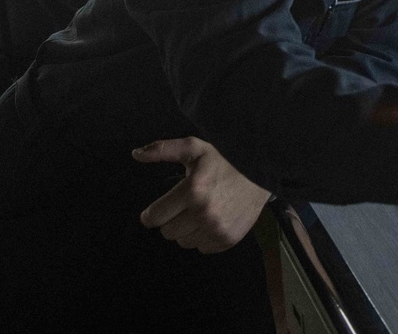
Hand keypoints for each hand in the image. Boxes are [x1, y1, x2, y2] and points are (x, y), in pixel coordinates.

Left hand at [132, 136, 270, 253]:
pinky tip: (213, 220)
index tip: (163, 206)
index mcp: (192, 191)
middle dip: (172, 219)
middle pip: (167, 232)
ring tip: (201, 212)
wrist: (262, 172)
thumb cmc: (225, 160)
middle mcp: (203, 213)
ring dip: (187, 229)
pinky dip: (204, 237)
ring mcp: (217, 229)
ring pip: (184, 242)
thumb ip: (163, 150)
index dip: (154, 211)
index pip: (153, 217)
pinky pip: (202, 248)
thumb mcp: (195, 148)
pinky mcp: (228, 239)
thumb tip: (135, 154)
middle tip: (186, 206)